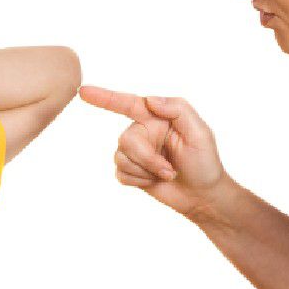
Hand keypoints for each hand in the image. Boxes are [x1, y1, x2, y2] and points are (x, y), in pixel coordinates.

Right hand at [79, 85, 227, 216]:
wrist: (203, 197)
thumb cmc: (205, 163)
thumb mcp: (200, 132)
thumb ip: (178, 109)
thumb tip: (149, 100)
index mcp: (157, 117)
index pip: (127, 103)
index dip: (104, 97)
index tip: (83, 91)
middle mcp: (143, 132)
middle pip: (125, 139)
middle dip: (147, 158)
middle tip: (168, 170)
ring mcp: (136, 152)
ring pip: (120, 157)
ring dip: (145, 171)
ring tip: (166, 174)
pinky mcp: (131, 172)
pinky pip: (120, 174)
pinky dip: (138, 181)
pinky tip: (154, 182)